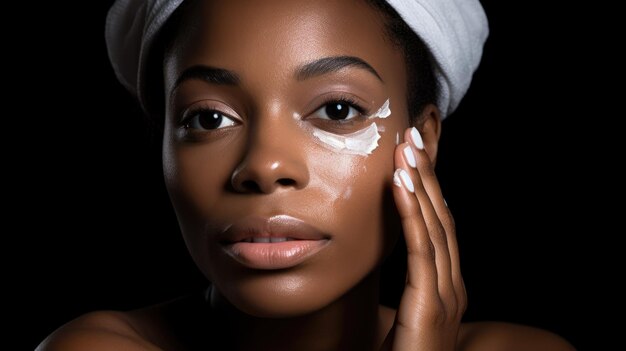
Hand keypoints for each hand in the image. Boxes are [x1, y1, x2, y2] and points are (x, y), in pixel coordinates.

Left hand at [381, 127, 465, 350]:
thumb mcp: (405, 316)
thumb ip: (404, 290)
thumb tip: (383, 263)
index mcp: (447, 285)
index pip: (440, 225)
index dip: (429, 187)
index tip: (415, 154)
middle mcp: (452, 285)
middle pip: (441, 217)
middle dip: (427, 174)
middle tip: (412, 136)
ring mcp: (445, 295)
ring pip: (434, 226)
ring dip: (420, 183)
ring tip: (406, 148)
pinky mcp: (429, 306)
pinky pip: (420, 249)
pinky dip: (411, 212)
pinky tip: (400, 184)